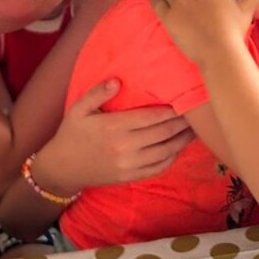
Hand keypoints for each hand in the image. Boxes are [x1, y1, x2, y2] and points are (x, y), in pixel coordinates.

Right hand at [36, 79, 193, 190]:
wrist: (62, 168)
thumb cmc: (72, 134)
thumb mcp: (78, 109)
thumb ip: (98, 93)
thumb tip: (118, 81)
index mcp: (114, 127)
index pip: (151, 117)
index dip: (171, 110)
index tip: (184, 101)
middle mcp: (124, 147)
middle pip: (163, 133)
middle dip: (182, 123)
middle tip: (197, 113)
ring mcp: (129, 164)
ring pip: (165, 151)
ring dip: (183, 140)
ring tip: (196, 129)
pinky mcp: (130, 177)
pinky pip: (158, 168)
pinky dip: (172, 157)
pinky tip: (179, 147)